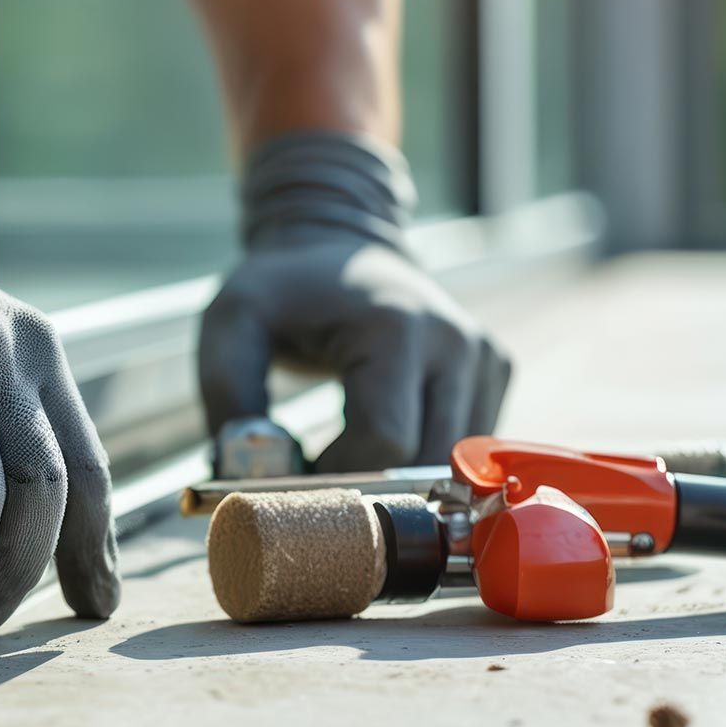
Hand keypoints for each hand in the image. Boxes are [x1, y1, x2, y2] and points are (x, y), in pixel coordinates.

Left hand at [198, 133, 510, 470]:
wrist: (337, 244)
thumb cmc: (280, 290)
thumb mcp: (232, 323)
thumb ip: (229, 395)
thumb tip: (248, 475)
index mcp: (397, 326)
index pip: (385, 441)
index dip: (337, 474)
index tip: (297, 469)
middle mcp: (456, 340)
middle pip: (426, 461)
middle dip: (370, 482)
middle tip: (320, 469)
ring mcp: (484, 354)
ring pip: (453, 464)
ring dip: (398, 473)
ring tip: (348, 443)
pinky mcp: (496, 368)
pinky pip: (466, 445)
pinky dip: (424, 453)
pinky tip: (384, 424)